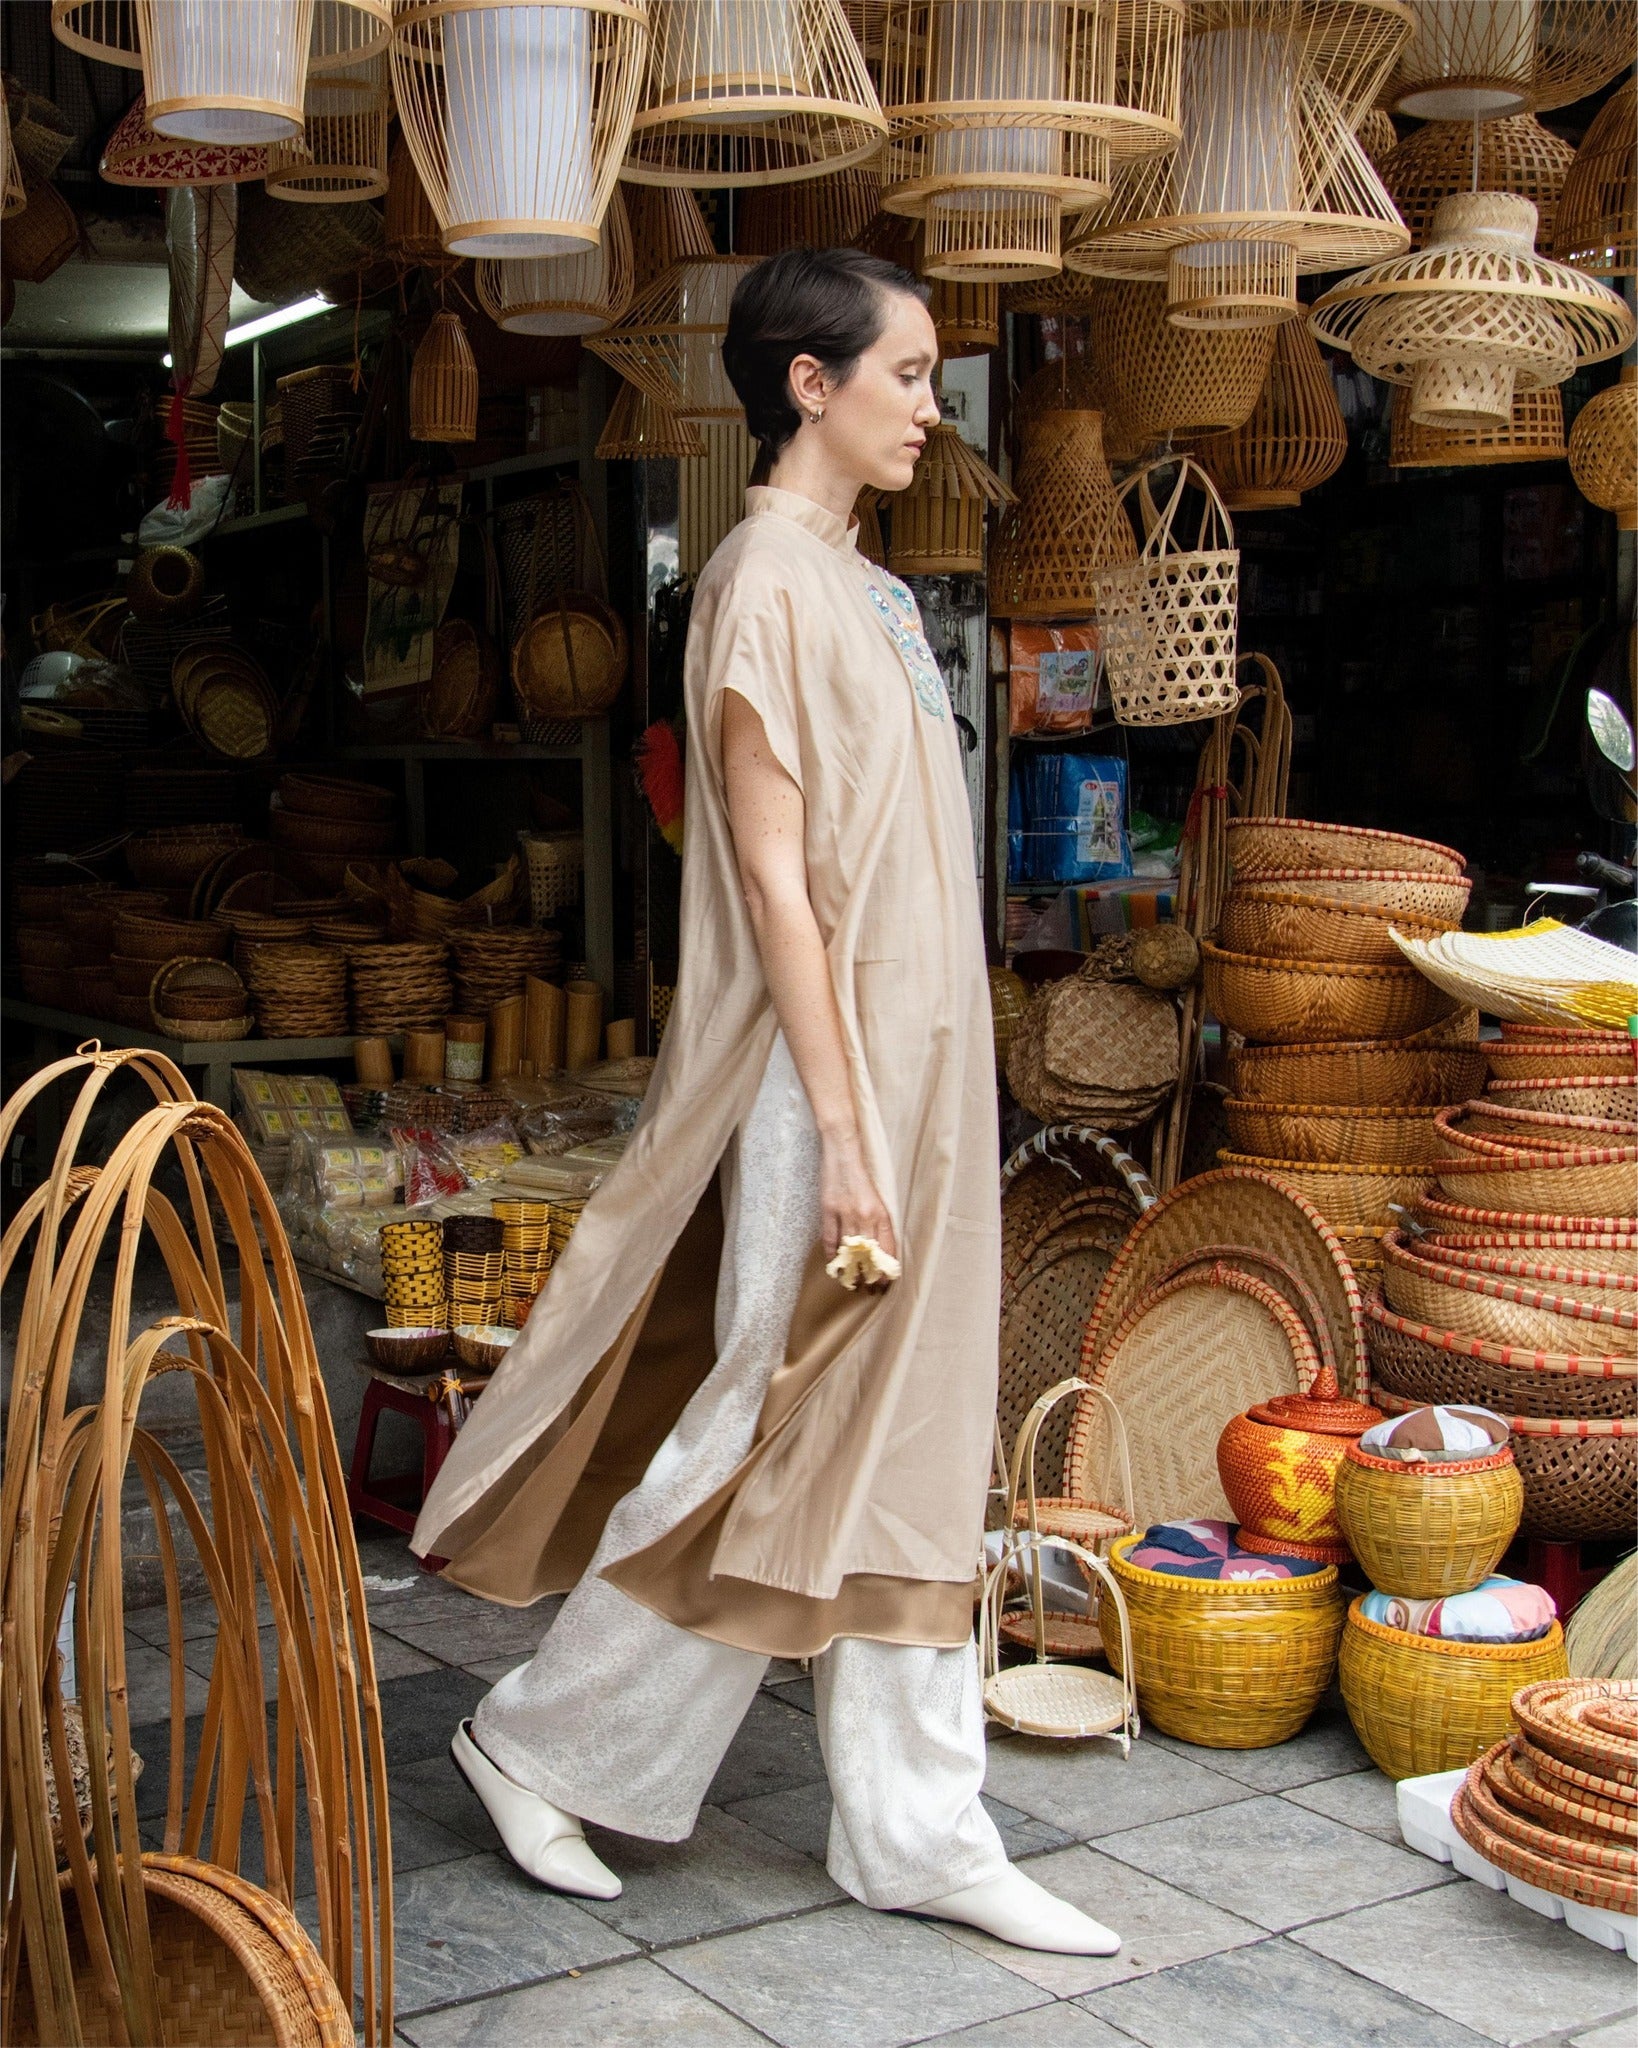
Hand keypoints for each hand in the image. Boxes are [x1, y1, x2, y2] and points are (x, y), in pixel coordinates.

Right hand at [819, 1129, 897, 1284]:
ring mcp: (845, 1212)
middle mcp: (865, 1214)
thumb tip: (878, 1246)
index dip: (886, 1267)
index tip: (885, 1282)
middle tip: (869, 1289)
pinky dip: (830, 1254)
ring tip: (851, 1282)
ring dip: (849, 1268)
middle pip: (868, 1253)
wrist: (843, 1152)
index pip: (887, 1247)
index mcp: (881, 1211)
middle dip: (869, 1274)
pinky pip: (829, 1238)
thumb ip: (878, 1220)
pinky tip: (833, 1264)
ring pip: (848, 1249)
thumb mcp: (876, 1198)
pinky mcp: (828, 1209)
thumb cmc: (861, 1174)